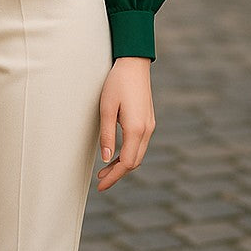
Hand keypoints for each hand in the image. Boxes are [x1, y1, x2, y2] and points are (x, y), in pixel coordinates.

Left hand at [96, 56, 154, 190]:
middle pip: (135, 162)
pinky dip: (129, 153)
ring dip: (123, 164)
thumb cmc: (117, 83)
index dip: (114, 177)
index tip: (100, 185)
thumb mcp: (106, 108)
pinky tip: (117, 153)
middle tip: (100, 180)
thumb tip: (106, 159)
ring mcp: (150, 125)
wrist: (134, 64)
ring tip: (105, 169)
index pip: (127, 164)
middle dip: (118, 174)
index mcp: (136, 129)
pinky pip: (140, 144)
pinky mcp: (148, 120)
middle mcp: (147, 130)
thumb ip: (107, 135)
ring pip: (138, 154)